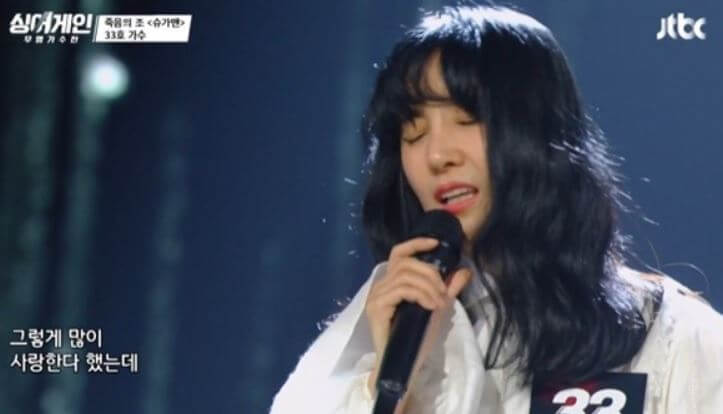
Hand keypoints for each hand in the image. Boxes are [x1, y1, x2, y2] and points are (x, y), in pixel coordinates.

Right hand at [364, 237, 471, 397]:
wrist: (404, 363)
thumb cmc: (417, 337)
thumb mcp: (438, 308)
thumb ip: (449, 289)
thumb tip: (464, 270)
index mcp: (391, 282)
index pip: (398, 253)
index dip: (416, 243)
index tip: (436, 243)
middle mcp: (380, 286)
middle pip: (405, 263)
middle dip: (429, 273)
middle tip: (443, 292)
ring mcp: (376, 296)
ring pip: (404, 276)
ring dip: (427, 287)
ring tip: (438, 303)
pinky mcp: (377, 308)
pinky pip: (400, 290)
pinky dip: (419, 294)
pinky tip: (430, 306)